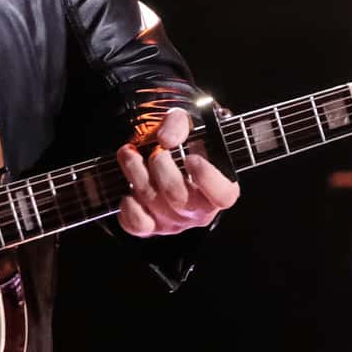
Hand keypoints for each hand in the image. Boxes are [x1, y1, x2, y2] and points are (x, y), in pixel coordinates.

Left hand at [118, 106, 240, 237]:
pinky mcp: (151, 227)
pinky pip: (137, 223)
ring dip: (136, 172)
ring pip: (152, 202)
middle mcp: (199, 211)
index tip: (191, 157)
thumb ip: (179, 124)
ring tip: (130, 153)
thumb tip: (166, 139)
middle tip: (156, 151)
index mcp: (220, 189)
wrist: (163, 157)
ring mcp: (174, 223)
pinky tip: (129, 188)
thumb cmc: (181, 143)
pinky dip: (128, 204)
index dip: (206, 177)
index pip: (223, 196)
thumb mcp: (186, 125)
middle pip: (179, 197)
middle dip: (161, 166)